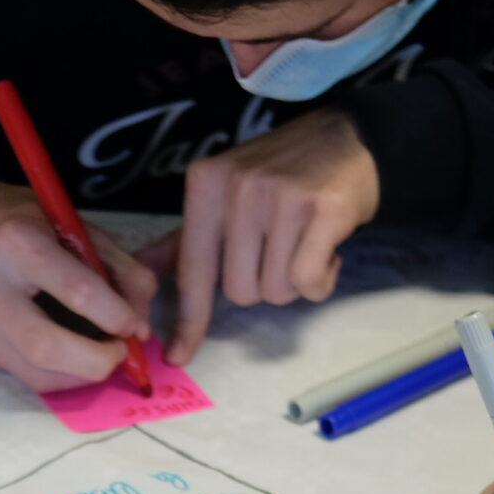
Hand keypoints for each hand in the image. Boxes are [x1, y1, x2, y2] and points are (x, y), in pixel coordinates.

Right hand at [0, 176, 157, 391]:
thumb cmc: (15, 220)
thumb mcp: (69, 224)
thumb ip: (115, 267)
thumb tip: (141, 325)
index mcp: (17, 241)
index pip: (76, 291)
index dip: (116, 317)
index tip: (134, 326)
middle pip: (47, 346)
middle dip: (95, 362)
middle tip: (119, 355)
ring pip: (33, 373)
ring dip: (78, 376)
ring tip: (98, 359)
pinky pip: (20, 374)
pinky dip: (55, 374)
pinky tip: (69, 360)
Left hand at [140, 108, 376, 364]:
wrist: (349, 136)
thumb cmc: (281, 173)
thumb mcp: (224, 191)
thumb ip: (186, 238)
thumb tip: (143, 269)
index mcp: (206, 185)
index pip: (191, 271)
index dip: (187, 320)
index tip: (177, 357)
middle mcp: (238, 188)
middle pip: (238, 292)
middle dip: (262, 283)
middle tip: (281, 249)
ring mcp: (281, 197)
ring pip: (275, 290)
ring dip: (294, 281)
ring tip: (305, 242)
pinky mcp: (324, 210)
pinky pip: (309, 281)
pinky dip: (321, 280)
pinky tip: (328, 250)